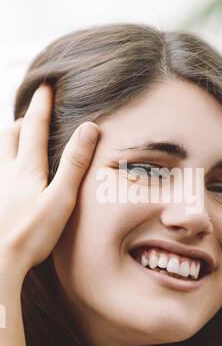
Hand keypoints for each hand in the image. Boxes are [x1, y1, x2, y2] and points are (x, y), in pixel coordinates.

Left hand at [0, 84, 98, 278]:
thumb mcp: (61, 198)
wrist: (0, 261)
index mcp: (27, 168)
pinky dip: (5, 158)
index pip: (34, 126)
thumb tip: (89, 128)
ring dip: (11, 136)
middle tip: (36, 113)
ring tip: (23, 136)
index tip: (46, 84)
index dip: (41, 104)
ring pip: (1, 149)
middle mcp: (7, 171)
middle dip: (23, 119)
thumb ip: (74, 164)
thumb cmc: (32, 234)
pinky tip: (12, 172)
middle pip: (11, 133)